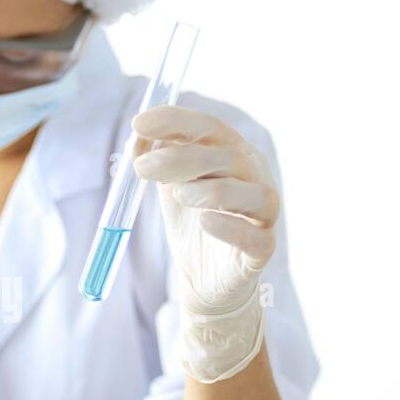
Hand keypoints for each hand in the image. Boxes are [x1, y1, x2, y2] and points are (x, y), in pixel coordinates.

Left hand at [131, 105, 279, 381]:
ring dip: (211, 190)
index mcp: (231, 153)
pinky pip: (256, 236)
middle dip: (180, 158)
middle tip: (142, 168)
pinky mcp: (263, 249)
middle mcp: (253, 176)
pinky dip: (231, 228)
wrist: (204, 278)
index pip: (209, 127)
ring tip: (177, 195)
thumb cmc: (190, 223)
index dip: (176, 121)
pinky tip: (206, 222)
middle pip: (226, 156)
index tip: (139, 123)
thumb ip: (154, 159)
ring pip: (251, 193)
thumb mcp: (167, 186)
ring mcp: (263, 213)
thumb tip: (137, 137)